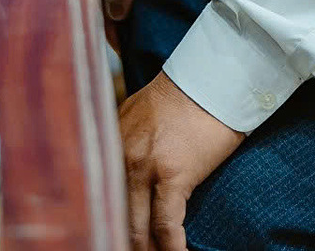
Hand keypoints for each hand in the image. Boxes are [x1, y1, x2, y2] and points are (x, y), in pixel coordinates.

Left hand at [122, 73, 244, 250]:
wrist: (212, 80)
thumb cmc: (183, 95)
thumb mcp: (138, 112)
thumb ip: (125, 140)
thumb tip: (123, 165)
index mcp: (110, 141)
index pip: (101, 193)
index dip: (108, 218)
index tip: (110, 232)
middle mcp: (121, 157)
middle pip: (114, 214)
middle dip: (122, 239)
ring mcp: (145, 168)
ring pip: (137, 227)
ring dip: (145, 249)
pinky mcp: (174, 177)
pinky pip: (167, 226)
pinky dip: (171, 248)